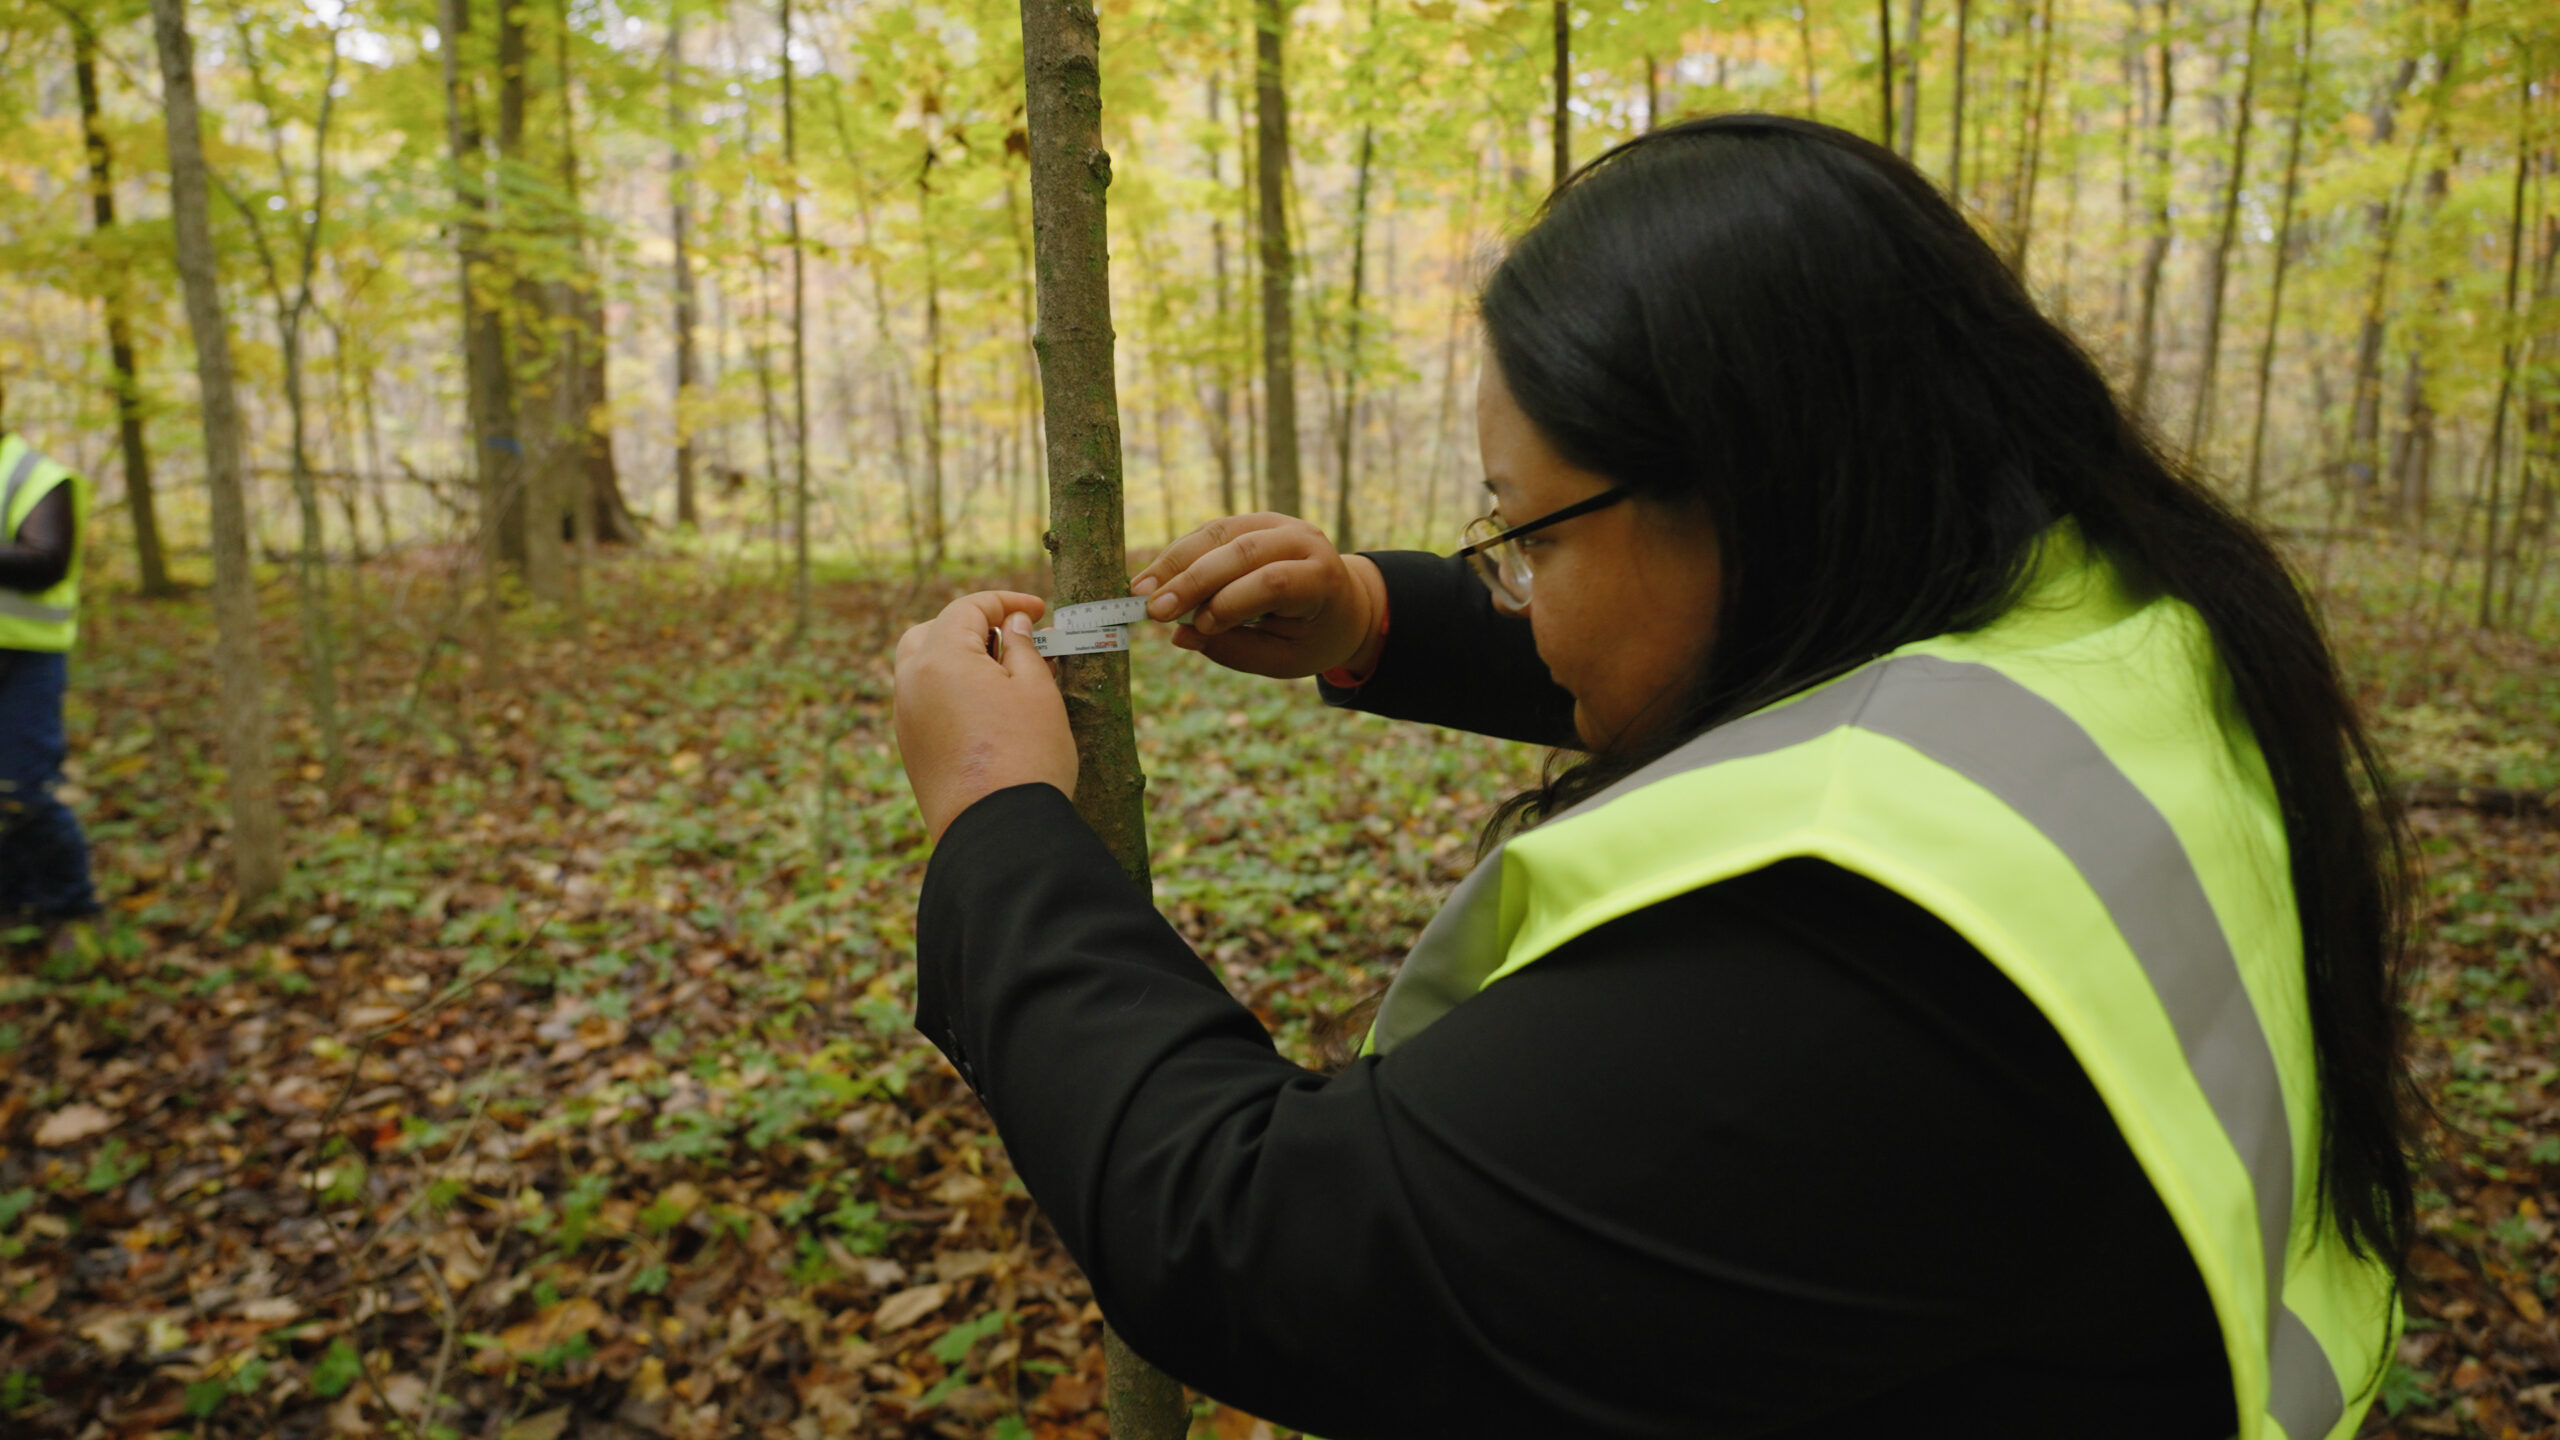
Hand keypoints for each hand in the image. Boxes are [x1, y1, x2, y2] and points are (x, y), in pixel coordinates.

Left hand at [893, 591, 1077, 844]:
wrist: (998, 833)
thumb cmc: (1026, 756)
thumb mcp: (1037, 691)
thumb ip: (1023, 648)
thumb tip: (1013, 626)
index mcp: (939, 658)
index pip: (967, 608)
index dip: (1005, 602)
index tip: (1037, 610)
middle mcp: (910, 683)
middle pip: (931, 632)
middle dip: (969, 627)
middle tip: (1011, 638)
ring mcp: (905, 718)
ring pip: (921, 668)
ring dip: (956, 659)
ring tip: (1002, 675)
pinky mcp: (909, 750)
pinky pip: (923, 702)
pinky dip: (948, 691)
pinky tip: (986, 710)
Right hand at [1129, 513, 1387, 679]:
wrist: (1342, 602)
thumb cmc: (1313, 638)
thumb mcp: (1285, 658)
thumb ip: (1236, 650)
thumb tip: (1182, 637)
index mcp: (1322, 577)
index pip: (1274, 581)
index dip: (1232, 602)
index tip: (1199, 627)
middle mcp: (1302, 540)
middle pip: (1241, 551)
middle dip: (1193, 580)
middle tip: (1153, 609)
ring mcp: (1276, 523)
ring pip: (1219, 534)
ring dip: (1176, 561)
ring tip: (1141, 591)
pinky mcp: (1252, 521)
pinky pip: (1210, 532)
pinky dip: (1180, 554)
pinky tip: (1154, 578)